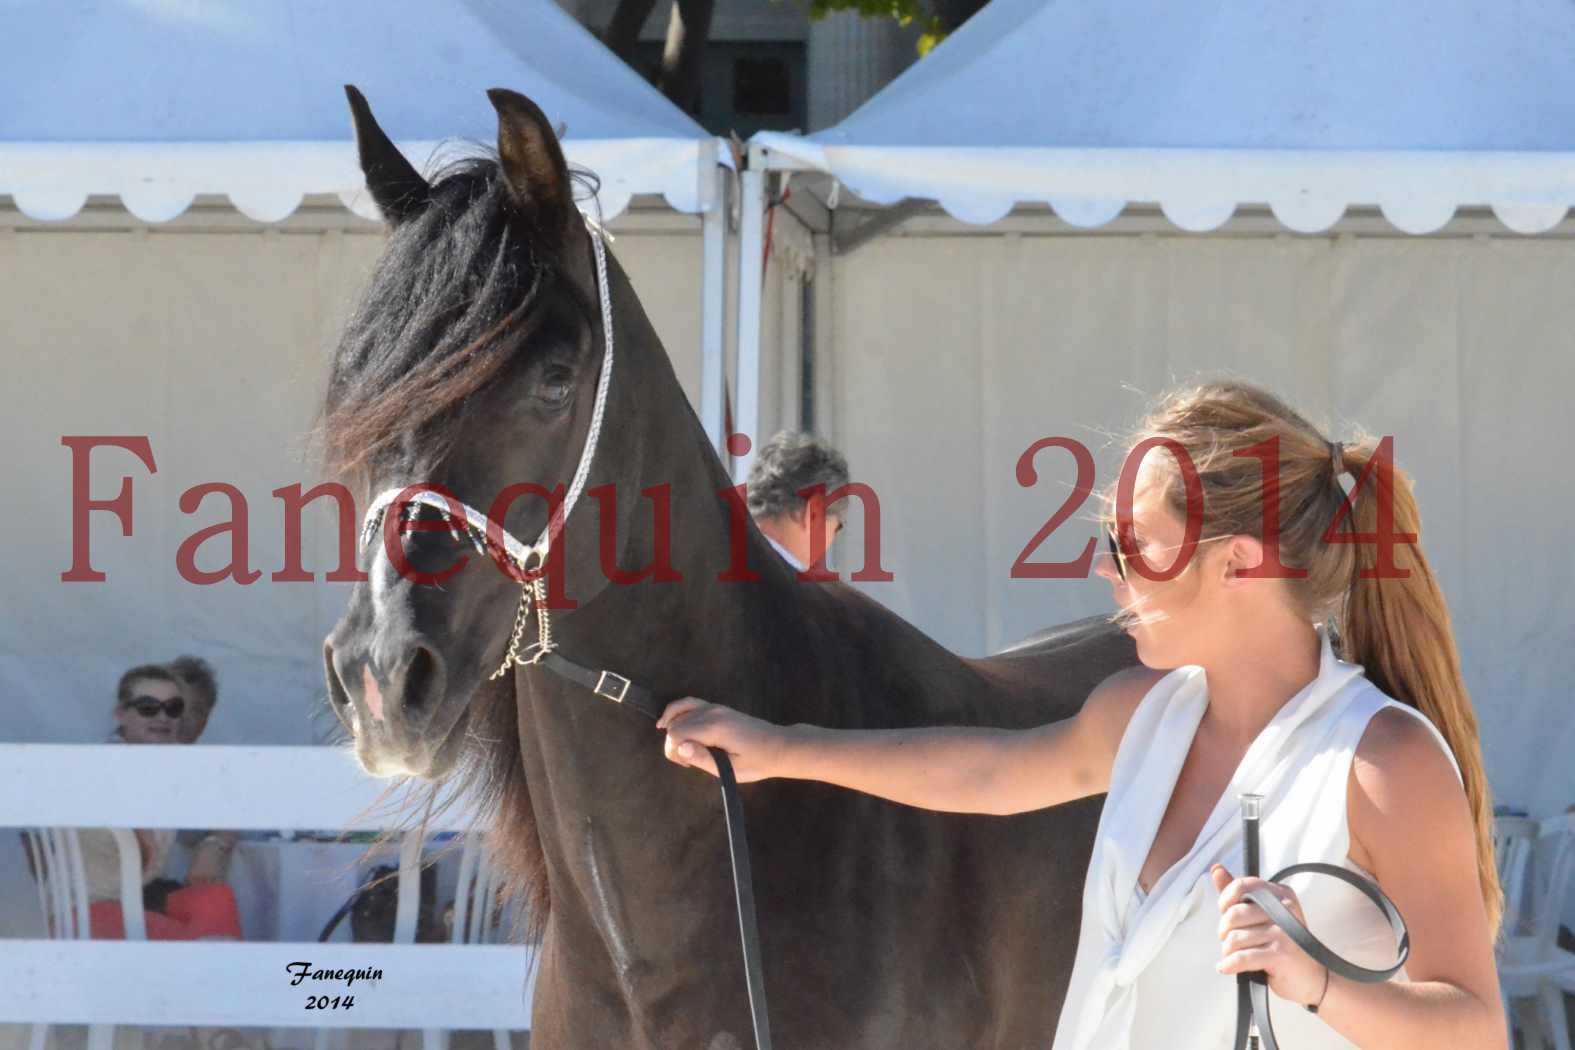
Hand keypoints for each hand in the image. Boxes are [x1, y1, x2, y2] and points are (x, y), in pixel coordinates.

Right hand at [656, 697, 786, 782]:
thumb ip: (703, 759)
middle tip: (688, 762)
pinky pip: (690, 703)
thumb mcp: (731, 769)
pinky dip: (677, 711)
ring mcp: (715, 707)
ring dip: (672, 727)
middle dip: (674, 744)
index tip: (687, 765)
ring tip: (674, 745)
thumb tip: (680, 748)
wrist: (779, 746)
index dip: (674, 752)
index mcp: (716, 728)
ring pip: (680, 710)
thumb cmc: (758, 762)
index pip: (677, 734)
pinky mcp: (718, 707)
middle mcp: (713, 713)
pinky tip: (668, 722)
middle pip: (676, 724)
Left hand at [1211, 863, 1327, 1007]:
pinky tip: (1226, 967)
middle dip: (1224, 932)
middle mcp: (1284, 909)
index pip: (1241, 885)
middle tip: (1230, 942)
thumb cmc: (1282, 945)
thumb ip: (1238, 894)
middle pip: (1234, 915)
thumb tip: (1216, 869)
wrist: (1311, 978)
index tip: (1224, 913)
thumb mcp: (1262, 915)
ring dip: (1228, 951)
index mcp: (1280, 894)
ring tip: (1235, 956)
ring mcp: (1284, 932)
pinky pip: (1242, 957)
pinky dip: (1229, 964)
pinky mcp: (1281, 954)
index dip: (1225, 900)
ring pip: (1235, 938)